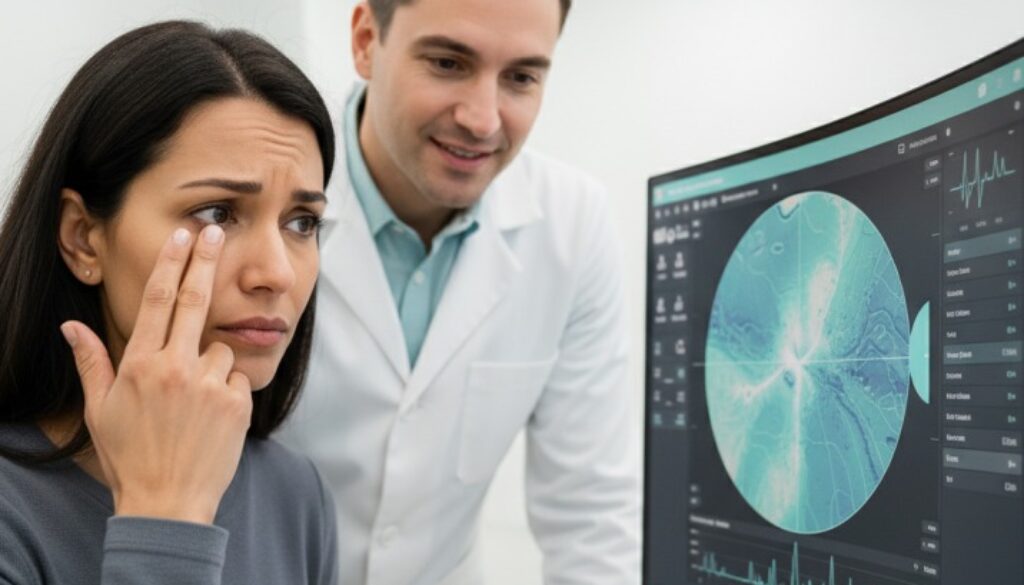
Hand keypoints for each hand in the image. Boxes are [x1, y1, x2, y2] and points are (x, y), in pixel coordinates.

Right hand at [61, 225, 251, 524]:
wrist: (168, 502)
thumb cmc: (130, 455)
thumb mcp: (100, 409)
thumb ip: (92, 361)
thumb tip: (71, 325)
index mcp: (140, 365)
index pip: (157, 300)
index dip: (172, 263)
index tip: (183, 235)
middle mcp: (176, 368)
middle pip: (195, 300)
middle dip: (206, 260)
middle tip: (218, 231)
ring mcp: (209, 384)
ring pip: (220, 348)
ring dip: (212, 363)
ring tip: (194, 402)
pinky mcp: (237, 403)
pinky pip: (237, 377)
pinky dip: (228, 388)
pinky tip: (212, 415)